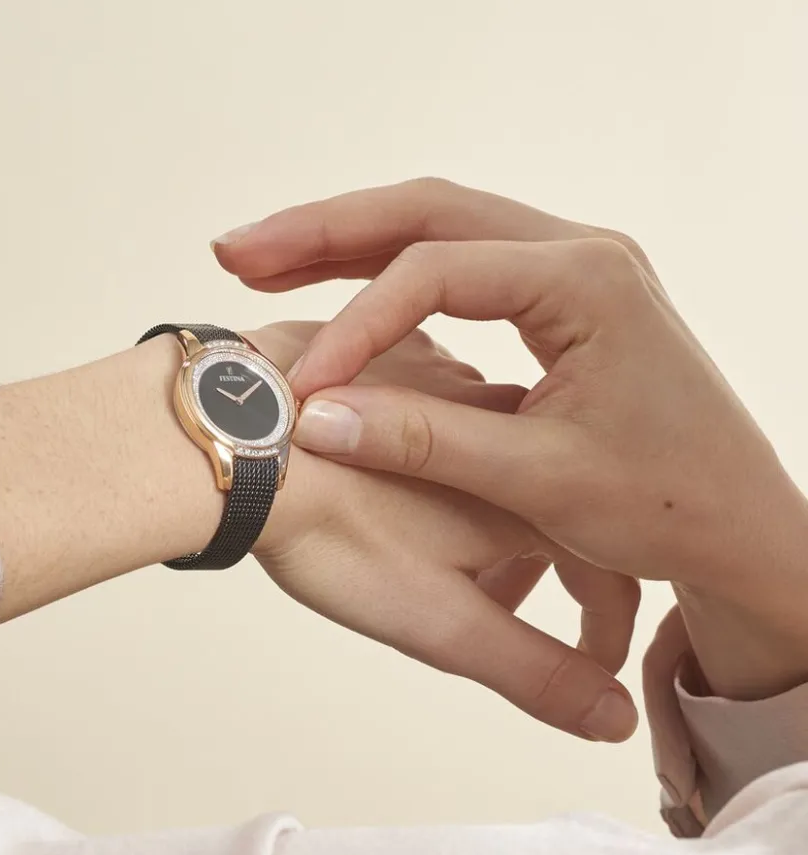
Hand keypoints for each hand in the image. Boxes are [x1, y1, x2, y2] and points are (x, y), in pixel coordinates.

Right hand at [217, 179, 807, 700]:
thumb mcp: (541, 479)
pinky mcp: (553, 299)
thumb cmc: (666, 504)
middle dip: (325, 231)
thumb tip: (319, 419)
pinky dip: (384, 274)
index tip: (305, 389)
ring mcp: (566, 271)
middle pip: (426, 211)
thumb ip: (426, 443)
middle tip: (240, 253)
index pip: (436, 272)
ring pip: (434, 227)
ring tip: (259, 262)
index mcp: (586, 281)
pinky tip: (329, 288)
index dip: (356, 325)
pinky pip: (453, 266)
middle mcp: (578, 255)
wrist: (735, 522)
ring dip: (345, 243)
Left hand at [247, 320, 640, 741]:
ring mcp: (445, 382)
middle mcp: (499, 424)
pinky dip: (439, 458)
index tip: (590, 660)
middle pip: (551, 507)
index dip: (604, 622)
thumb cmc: (335, 533)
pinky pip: (441, 410)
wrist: (241, 444)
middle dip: (543, 568)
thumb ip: (532, 668)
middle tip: (503, 610)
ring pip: (496, 456)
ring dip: (491, 510)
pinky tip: (400, 482)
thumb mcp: (441, 622)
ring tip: (445, 554)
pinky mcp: (394, 362)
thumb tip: (614, 719)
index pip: (604, 564)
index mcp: (522, 496)